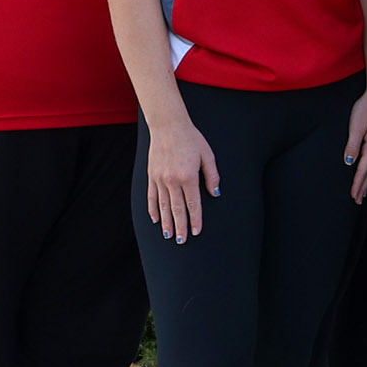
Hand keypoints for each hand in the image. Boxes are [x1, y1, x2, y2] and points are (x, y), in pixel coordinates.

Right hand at [144, 116, 220, 242]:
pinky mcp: (151, 176)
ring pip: (163, 206)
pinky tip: (156, 219)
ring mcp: (160, 179)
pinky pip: (151, 197)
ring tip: (169, 235)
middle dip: (180, 227)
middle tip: (181, 241)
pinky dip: (153, 210)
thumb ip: (212, 175)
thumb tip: (216, 193)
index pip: (193, 204)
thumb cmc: (191, 138)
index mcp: (188, 176)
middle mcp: (172, 180)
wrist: (168, 125)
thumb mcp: (207, 155)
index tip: (197, 232)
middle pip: (177, 209)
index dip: (195, 219)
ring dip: (166, 222)